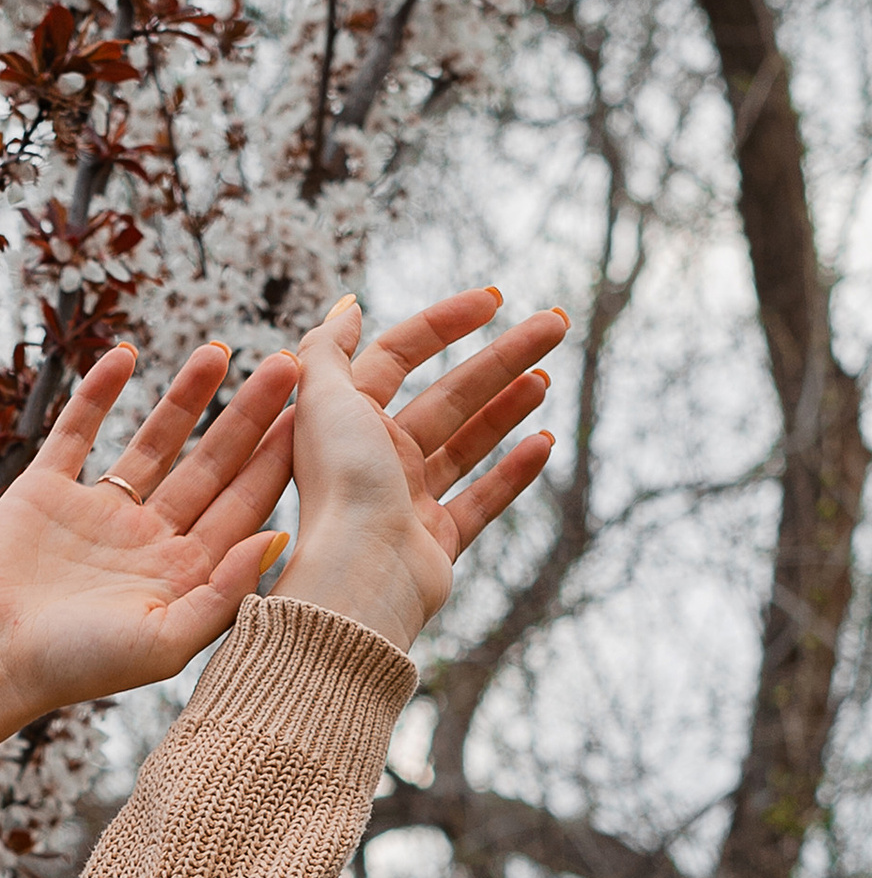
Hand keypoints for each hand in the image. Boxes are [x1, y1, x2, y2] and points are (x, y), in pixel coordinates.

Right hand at [0, 337, 297, 764]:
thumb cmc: (77, 667)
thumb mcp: (167, 642)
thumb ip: (226, 592)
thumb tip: (283, 535)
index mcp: (181, 574)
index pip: (242, 505)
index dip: (276, 458)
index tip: (314, 414)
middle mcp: (147, 540)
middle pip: (210, 465)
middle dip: (247, 416)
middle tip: (286, 366)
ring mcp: (97, 514)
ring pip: (154, 442)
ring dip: (185, 397)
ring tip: (218, 351)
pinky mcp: (45, 492)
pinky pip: (77, 431)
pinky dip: (98, 393)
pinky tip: (124, 354)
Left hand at [283, 288, 563, 652]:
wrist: (361, 577)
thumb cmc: (341, 484)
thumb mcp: (322, 397)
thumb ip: (327, 348)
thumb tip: (347, 308)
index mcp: (347, 420)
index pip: (398, 355)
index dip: (443, 323)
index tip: (495, 300)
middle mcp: (376, 458)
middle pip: (448, 395)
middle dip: (502, 358)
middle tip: (557, 325)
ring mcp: (408, 501)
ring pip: (466, 444)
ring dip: (507, 407)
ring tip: (547, 378)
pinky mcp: (436, 543)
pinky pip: (481, 501)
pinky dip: (512, 473)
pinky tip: (544, 443)